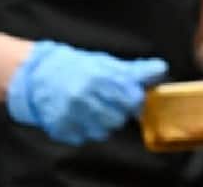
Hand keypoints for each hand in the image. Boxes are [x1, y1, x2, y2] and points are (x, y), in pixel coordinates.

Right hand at [6, 41, 166, 145]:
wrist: (40, 75)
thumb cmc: (80, 68)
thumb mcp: (108, 63)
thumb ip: (135, 70)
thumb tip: (161, 68)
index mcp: (98, 77)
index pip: (131, 98)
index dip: (133, 99)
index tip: (130, 96)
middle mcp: (83, 95)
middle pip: (118, 119)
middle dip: (119, 112)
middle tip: (110, 103)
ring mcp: (69, 113)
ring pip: (103, 132)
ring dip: (104, 124)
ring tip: (96, 110)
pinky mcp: (59, 126)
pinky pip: (84, 138)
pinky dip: (86, 130)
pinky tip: (81, 117)